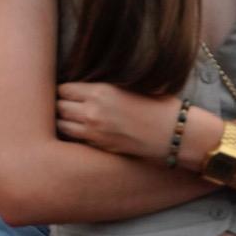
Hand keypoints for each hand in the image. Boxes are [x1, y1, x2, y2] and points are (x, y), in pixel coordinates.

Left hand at [56, 82, 179, 159]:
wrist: (177, 134)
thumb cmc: (159, 107)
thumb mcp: (129, 87)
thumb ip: (103, 88)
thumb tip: (84, 87)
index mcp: (100, 91)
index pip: (63, 89)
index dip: (65, 91)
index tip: (69, 93)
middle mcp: (93, 112)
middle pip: (58, 107)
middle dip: (61, 106)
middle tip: (68, 106)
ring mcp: (95, 132)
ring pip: (62, 126)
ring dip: (64, 122)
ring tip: (71, 120)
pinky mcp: (101, 148)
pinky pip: (76, 141)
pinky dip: (74, 136)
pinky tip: (82, 133)